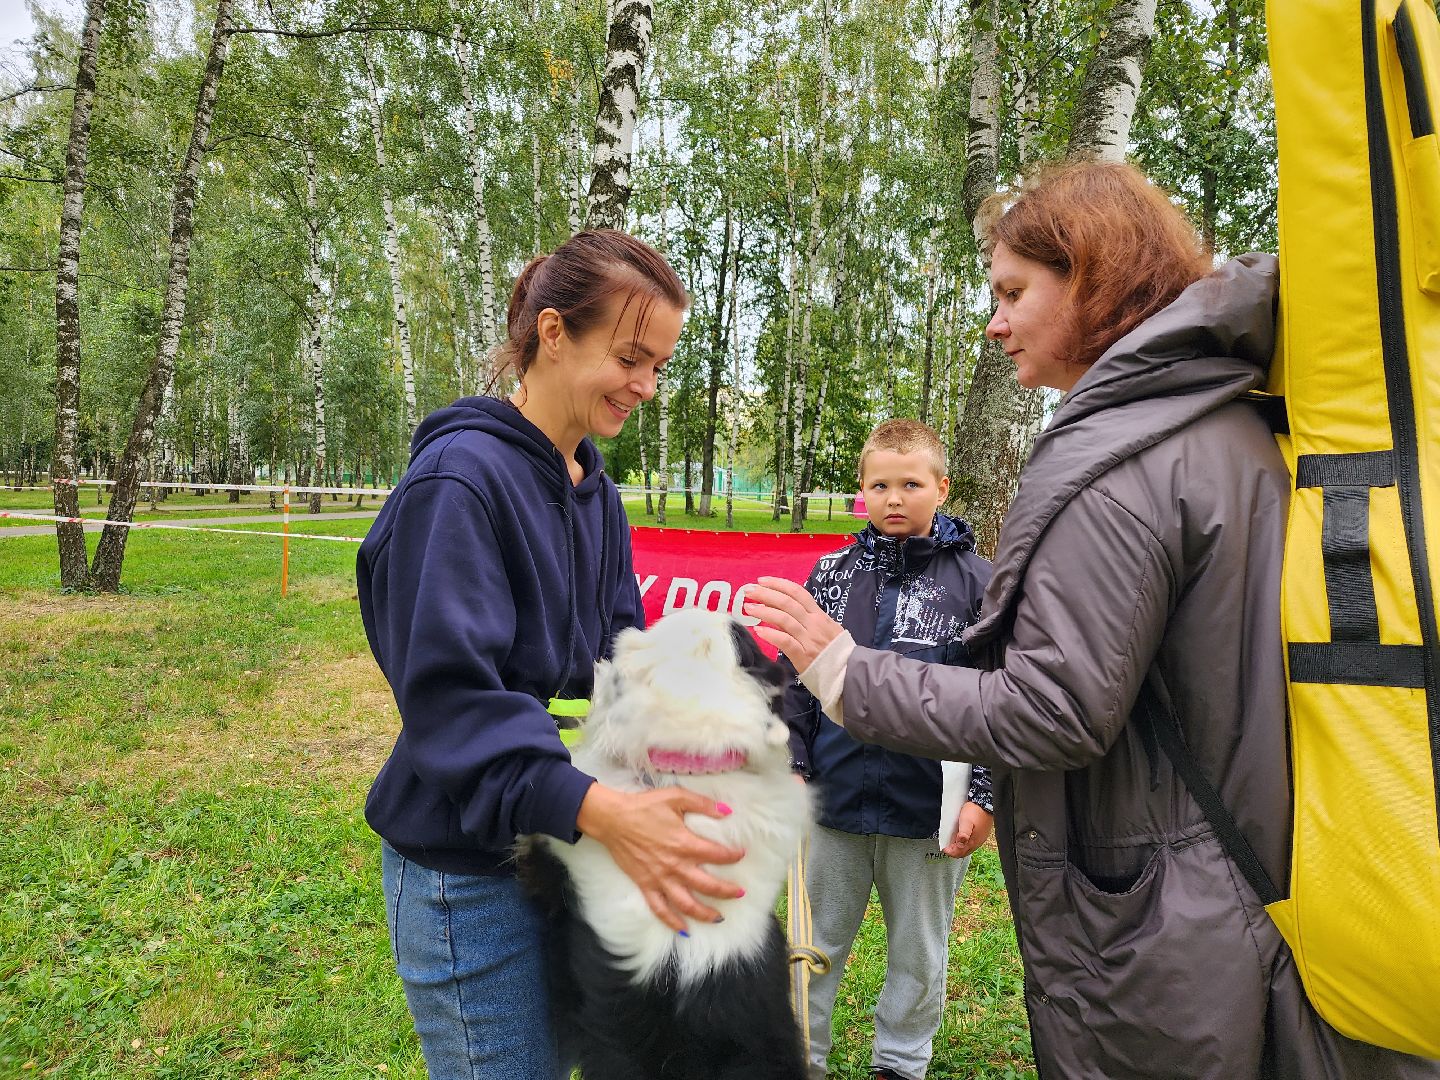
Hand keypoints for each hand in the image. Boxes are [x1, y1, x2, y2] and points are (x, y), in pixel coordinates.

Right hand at [575, 783, 744, 932]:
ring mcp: (660, 878)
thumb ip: (703, 804)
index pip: (717, 855)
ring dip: (705, 913)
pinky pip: (660, 909)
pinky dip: (672, 922)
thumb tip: (727, 811)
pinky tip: (684, 930)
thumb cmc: (644, 806)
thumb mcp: (675, 796)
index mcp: (685, 843)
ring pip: (686, 904)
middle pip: (707, 886)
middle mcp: (675, 865)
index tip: (740, 854)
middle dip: (727, 891)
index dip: (732, 855)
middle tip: (740, 893)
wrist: (613, 819)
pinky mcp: (645, 885)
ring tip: (719, 918)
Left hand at [744, 576, 843, 673]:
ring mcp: (808, 639)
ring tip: (749, 608)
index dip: (779, 584)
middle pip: (787, 603)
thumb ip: (808, 619)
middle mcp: (813, 623)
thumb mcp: (827, 628)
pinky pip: (785, 641)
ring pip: (784, 619)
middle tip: (749, 590)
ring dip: (764, 611)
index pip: (798, 593)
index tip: (762, 581)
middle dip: (766, 594)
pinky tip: (758, 630)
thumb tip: (785, 610)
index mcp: (819, 615)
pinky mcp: (803, 655)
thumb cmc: (836, 651)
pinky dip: (771, 634)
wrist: (848, 672)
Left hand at [942, 801, 993, 857]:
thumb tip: (960, 844)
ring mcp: (980, 839)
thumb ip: (963, 834)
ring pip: (968, 849)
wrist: (985, 803)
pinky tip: (961, 838)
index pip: (960, 852)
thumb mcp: (966, 822)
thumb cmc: (975, 812)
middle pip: (964, 853)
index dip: (951, 852)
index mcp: (973, 841)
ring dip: (959, 849)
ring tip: (952, 844)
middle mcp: (977, 842)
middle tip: (947, 848)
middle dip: (955, 852)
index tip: (944, 849)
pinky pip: (972, 843)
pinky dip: (965, 844)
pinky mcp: (981, 834)